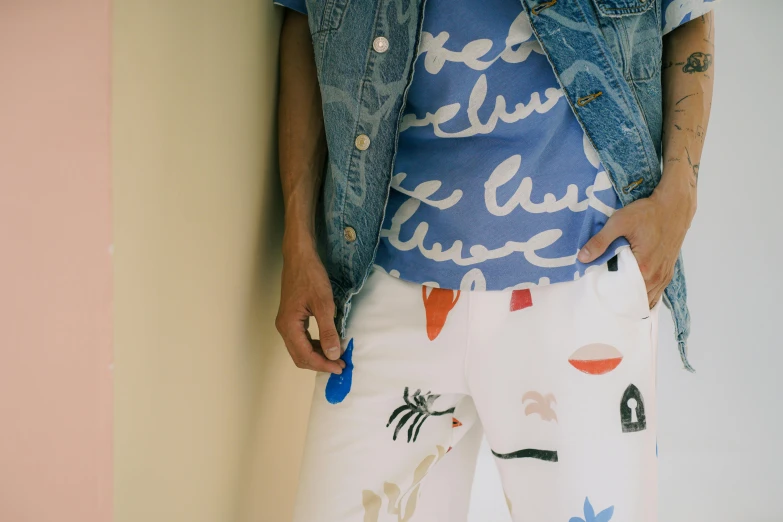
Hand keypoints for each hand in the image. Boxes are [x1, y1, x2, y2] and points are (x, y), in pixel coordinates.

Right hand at [275, 242, 345, 373]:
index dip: (323, 364)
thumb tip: (333, 355)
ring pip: (300, 349)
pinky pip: (301, 340)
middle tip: (340, 364)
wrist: (300, 257)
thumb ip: (328, 331)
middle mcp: (284, 328)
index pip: (305, 355)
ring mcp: (286, 323)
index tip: (340, 366)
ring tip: (336, 356)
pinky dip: (314, 345)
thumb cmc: (311, 277)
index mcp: (289, 326)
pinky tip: (328, 343)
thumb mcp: (324, 304)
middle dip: (320, 363)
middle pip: (300, 357)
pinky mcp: (291, 318)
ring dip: (317, 356)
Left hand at [577, 180, 695, 308]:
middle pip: (635, 299)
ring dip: (632, 298)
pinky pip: (656, 291)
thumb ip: (600, 241)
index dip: (609, 295)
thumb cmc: (648, 212)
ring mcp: (664, 275)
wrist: (674, 205)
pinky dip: (644, 293)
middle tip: (604, 294)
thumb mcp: (619, 222)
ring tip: (616, 294)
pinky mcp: (668, 271)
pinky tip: (632, 291)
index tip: (597, 292)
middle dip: (619, 299)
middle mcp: (657, 277)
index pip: (623, 294)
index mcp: (644, 268)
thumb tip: (582, 258)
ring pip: (647, 297)